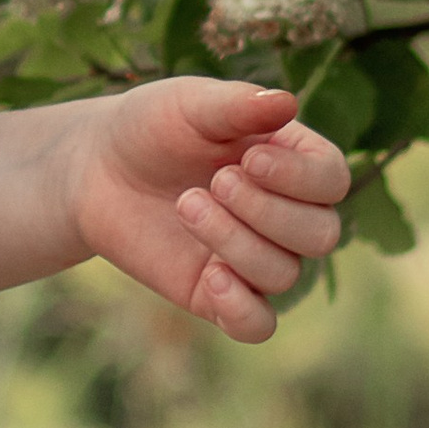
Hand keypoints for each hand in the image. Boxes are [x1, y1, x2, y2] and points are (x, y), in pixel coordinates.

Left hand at [67, 79, 348, 341]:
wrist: (96, 167)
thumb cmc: (153, 126)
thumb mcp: (190, 104)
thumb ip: (237, 104)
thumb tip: (287, 102)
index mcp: (292, 162)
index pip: (332, 181)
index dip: (300, 178)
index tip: (249, 159)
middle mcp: (286, 214)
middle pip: (321, 235)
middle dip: (266, 211)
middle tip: (215, 181)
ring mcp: (255, 258)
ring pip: (284, 274)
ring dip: (234, 241)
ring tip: (185, 204)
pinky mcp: (219, 294)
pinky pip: (257, 325)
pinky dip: (242, 309)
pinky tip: (210, 276)